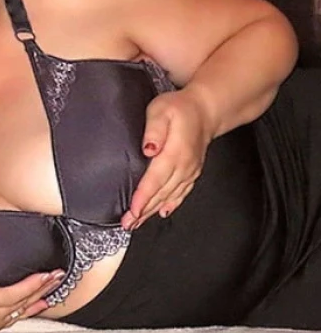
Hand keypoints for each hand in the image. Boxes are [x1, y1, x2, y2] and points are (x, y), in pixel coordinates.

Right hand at [0, 270, 64, 332]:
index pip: (15, 292)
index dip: (34, 283)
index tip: (49, 274)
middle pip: (23, 301)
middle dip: (43, 287)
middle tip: (60, 275)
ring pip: (22, 311)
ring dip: (39, 298)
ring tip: (56, 288)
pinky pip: (15, 319)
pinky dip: (30, 311)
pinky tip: (38, 307)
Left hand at [121, 89, 213, 229]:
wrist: (206, 110)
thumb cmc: (180, 108)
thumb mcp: (161, 110)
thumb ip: (154, 129)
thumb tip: (148, 149)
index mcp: (175, 152)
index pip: (156, 179)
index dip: (143, 196)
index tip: (132, 210)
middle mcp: (184, 166)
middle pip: (161, 193)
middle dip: (144, 210)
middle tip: (128, 224)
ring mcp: (190, 171)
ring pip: (170, 196)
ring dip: (153, 211)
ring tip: (137, 223)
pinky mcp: (192, 173)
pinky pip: (181, 193)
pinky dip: (171, 204)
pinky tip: (162, 212)